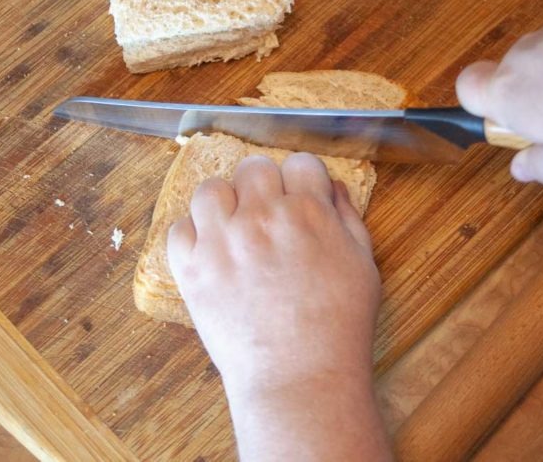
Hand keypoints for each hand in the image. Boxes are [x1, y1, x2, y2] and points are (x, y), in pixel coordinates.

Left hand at [167, 153, 389, 460]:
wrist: (301, 378)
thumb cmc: (339, 329)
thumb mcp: (363, 265)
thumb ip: (347, 218)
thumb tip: (330, 188)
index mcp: (308, 212)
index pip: (299, 163)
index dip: (302, 180)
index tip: (299, 197)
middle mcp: (261, 218)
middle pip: (252, 169)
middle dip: (263, 187)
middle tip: (267, 216)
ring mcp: (222, 242)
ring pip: (209, 190)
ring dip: (223, 204)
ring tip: (233, 230)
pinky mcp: (193, 270)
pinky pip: (179, 229)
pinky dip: (192, 236)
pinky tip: (211, 253)